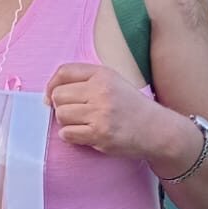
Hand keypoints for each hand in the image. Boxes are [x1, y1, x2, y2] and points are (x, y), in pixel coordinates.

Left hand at [46, 62, 165, 158]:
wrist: (157, 129)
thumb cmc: (131, 107)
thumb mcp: (112, 82)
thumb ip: (85, 81)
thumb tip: (50, 93)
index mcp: (103, 75)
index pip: (64, 72)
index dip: (52, 85)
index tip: (51, 96)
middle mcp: (101, 91)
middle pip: (58, 95)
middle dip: (61, 106)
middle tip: (74, 113)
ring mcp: (100, 113)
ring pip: (61, 115)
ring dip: (67, 122)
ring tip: (82, 124)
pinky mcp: (100, 134)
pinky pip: (67, 134)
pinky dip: (71, 136)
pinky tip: (84, 134)